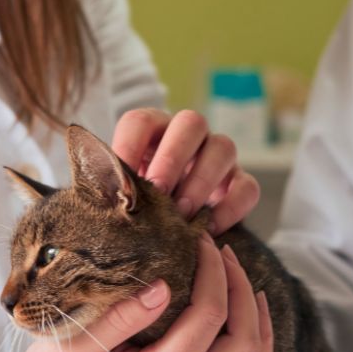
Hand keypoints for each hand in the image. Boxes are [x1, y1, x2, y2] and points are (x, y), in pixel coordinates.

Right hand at [0, 234, 282, 351]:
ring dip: (264, 331)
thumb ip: (122, 315)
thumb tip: (164, 287)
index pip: (209, 318)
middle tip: (227, 257)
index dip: (216, 273)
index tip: (205, 243)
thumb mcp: (75, 340)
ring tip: (252, 293)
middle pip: (244, 345)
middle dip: (244, 292)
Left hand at [112, 108, 259, 234]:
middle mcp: (190, 136)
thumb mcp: (125, 195)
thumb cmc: (141, 207)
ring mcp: (219, 158)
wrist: (173, 230)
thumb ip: (116, 190)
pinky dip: (230, 207)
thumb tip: (105, 195)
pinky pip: (247, 187)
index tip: (121, 177)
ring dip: (202, 180)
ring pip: (224, 148)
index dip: (130, 145)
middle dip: (173, 157)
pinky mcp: (240, 183)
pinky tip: (209, 228)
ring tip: (183, 213)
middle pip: (191, 123)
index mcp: (154, 131)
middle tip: (159, 190)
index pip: (141, 121)